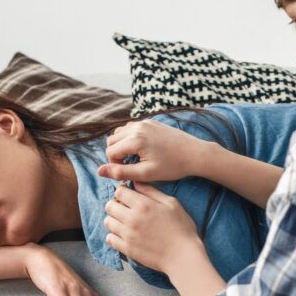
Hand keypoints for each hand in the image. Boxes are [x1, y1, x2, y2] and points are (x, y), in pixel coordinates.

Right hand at [98, 119, 217, 182]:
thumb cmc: (173, 166)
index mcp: (135, 139)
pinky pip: (132, 128)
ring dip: (122, 146)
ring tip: (135, 159)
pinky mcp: (152, 122)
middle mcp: (138, 126)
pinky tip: (142, 151)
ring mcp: (145, 122)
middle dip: (116, 154)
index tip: (127, 174)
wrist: (195, 154)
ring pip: (120, 133)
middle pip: (112, 140)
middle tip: (130, 167)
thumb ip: (121, 172)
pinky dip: (131, 139)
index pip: (110, 152)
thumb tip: (99, 171)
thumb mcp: (146, 174)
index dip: (114, 165)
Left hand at [103, 182, 206, 277]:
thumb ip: (152, 191)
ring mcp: (128, 235)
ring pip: (108, 221)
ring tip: (125, 222)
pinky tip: (125, 235)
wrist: (183, 256)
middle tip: (126, 209)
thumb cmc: (181, 228)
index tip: (128, 196)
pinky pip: (109, 238)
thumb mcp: (171, 204)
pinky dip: (114, 235)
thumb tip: (136, 182)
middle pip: (109, 205)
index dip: (123, 191)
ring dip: (114, 219)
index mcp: (143, 205)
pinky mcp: (127, 249)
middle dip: (116, 204)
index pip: (119, 191)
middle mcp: (132, 218)